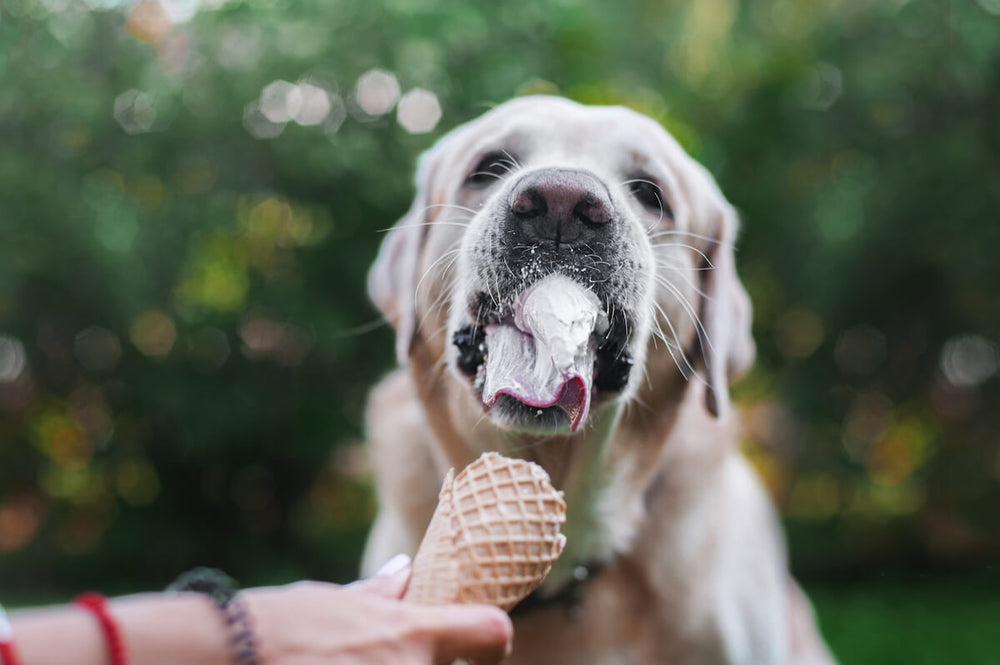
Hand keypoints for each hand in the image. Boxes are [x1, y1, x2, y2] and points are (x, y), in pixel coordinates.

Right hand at [243, 556, 512, 664]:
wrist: (232, 658)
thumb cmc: (284, 626)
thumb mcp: (339, 601)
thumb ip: (382, 594)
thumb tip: (405, 572)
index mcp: (413, 633)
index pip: (492, 632)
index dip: (491, 640)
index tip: (480, 646)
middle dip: (426, 662)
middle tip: (379, 652)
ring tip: (348, 659)